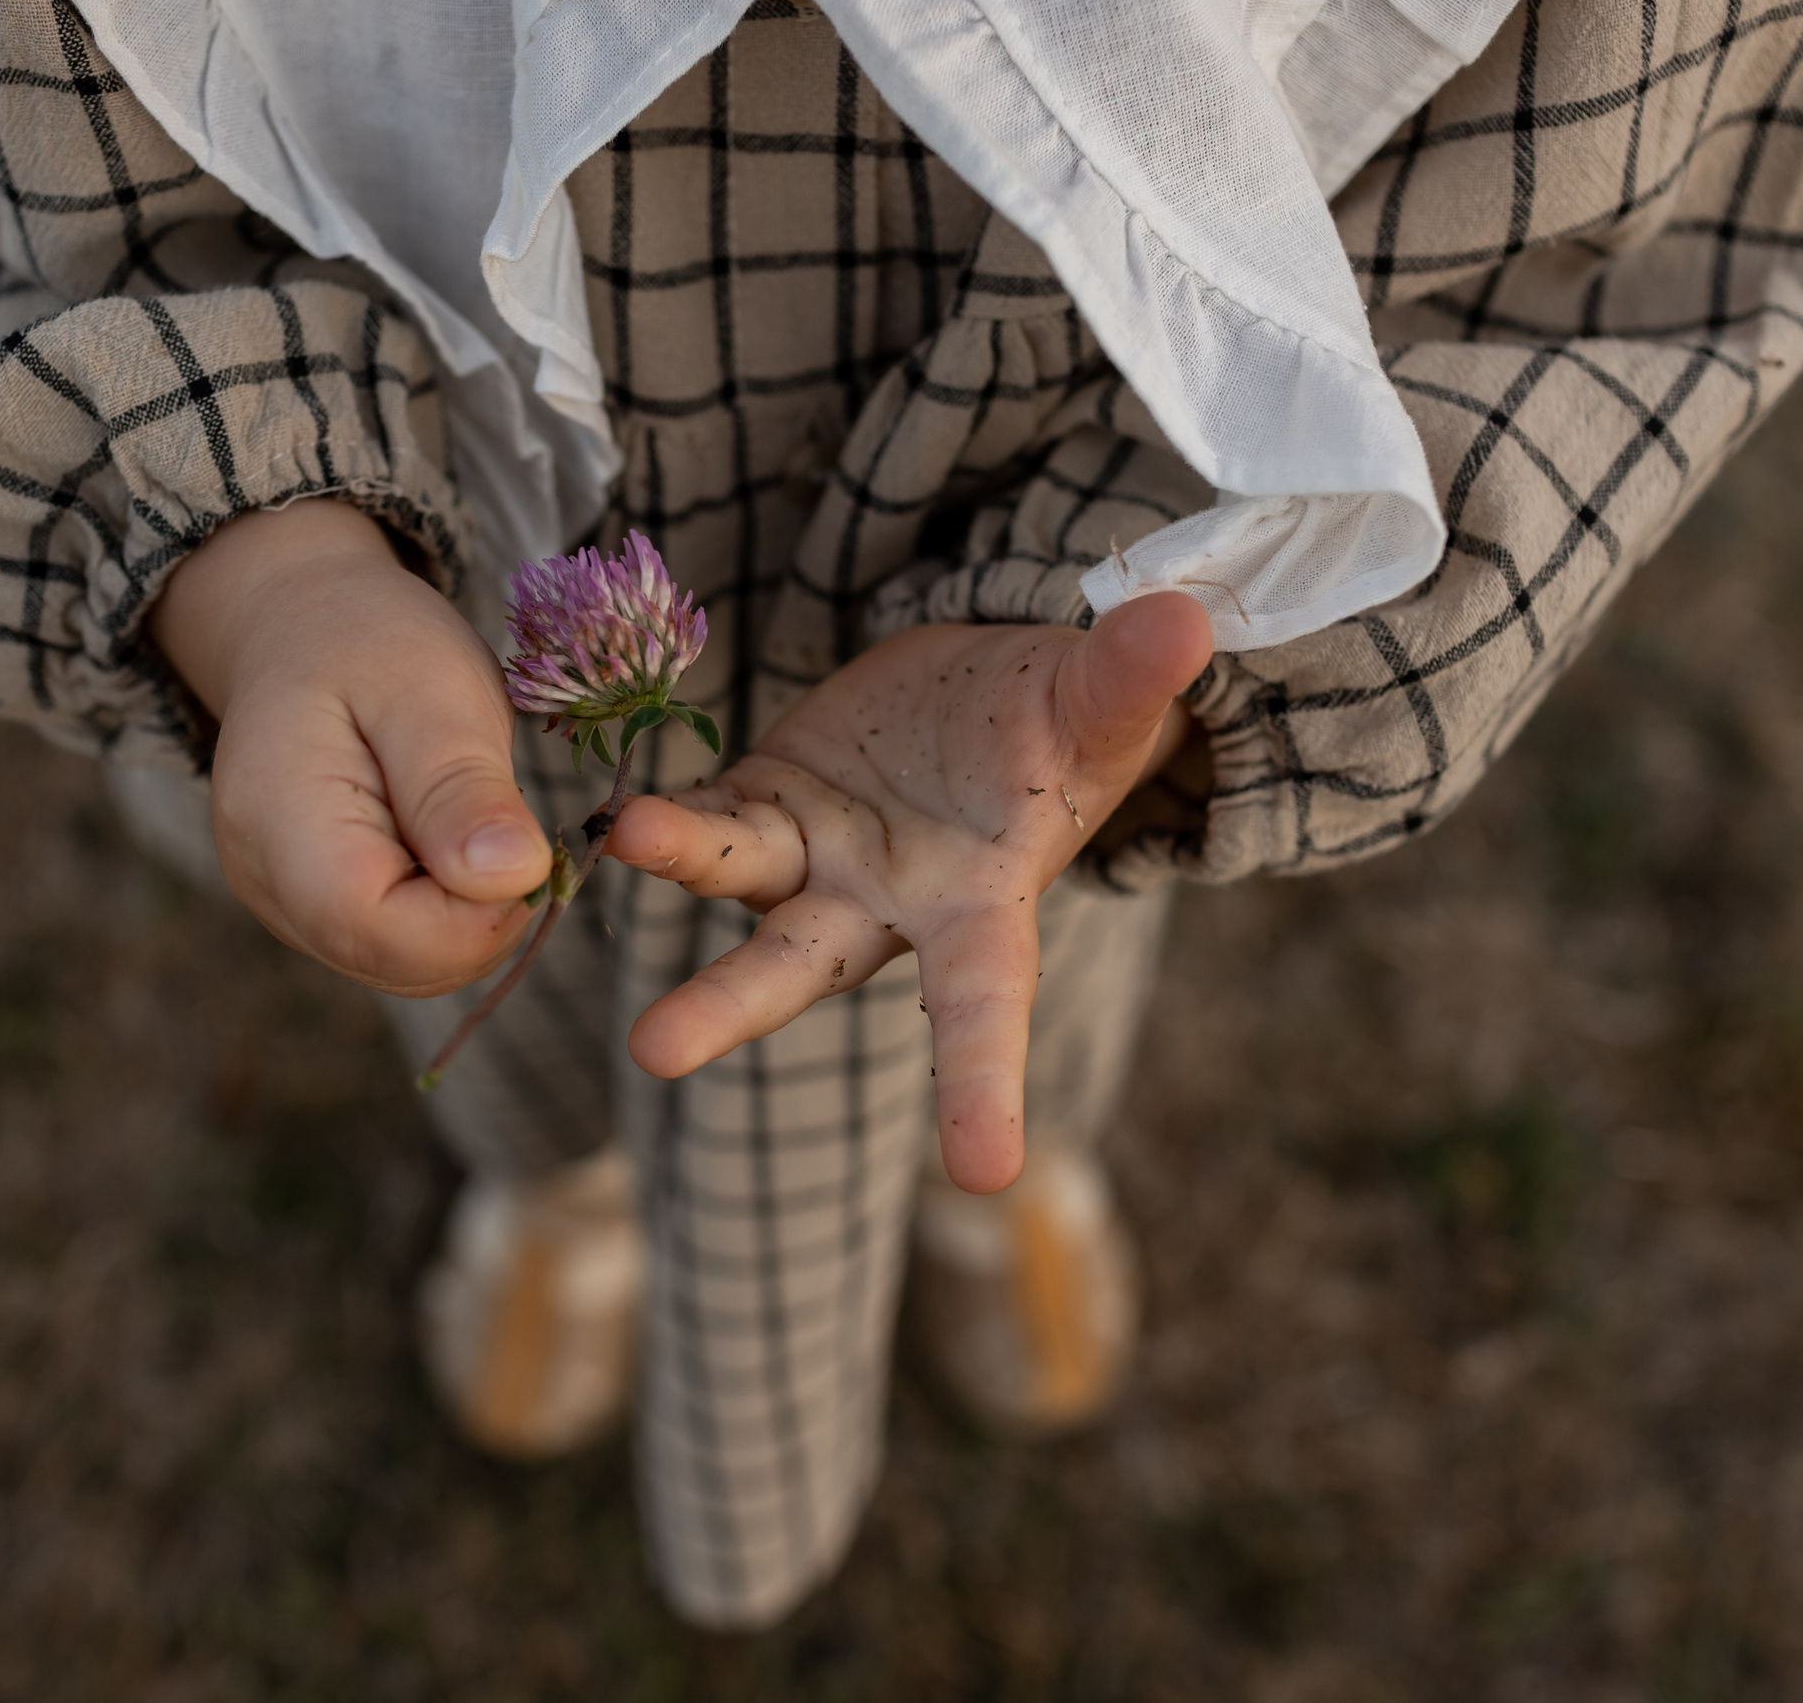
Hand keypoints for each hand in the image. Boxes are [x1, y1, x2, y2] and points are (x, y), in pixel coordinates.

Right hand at [148, 499, 551, 995]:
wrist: (302, 625)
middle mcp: (268, 886)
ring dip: (469, 910)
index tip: (525, 846)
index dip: (475, 914)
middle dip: (482, 914)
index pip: (380, 928)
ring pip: (409, 965)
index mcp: (279, 823)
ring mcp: (287, 908)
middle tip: (505, 816)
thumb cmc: (368, 641)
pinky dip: (449, 907)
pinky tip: (447, 836)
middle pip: (399, 962)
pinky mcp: (317, 913)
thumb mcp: (431, 688)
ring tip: (467, 812)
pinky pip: (402, 946)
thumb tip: (513, 878)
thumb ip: (463, 788)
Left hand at [606, 594, 1211, 1191]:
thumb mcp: (1101, 708)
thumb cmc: (1061, 732)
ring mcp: (814, 856)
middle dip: (728, 1007)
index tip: (989, 1177)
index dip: (986, 1087)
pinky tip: (615, 811)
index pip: (986, 1005)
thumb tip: (1187, 623)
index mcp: (979, 909)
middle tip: (654, 1051)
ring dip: (681, 855)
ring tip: (630, 833)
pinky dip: (667, 806)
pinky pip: (708, 810)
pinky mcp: (766, 800)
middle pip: (798, 966)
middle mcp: (882, 905)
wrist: (987, 698)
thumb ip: (1128, 683)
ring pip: (736, 875)